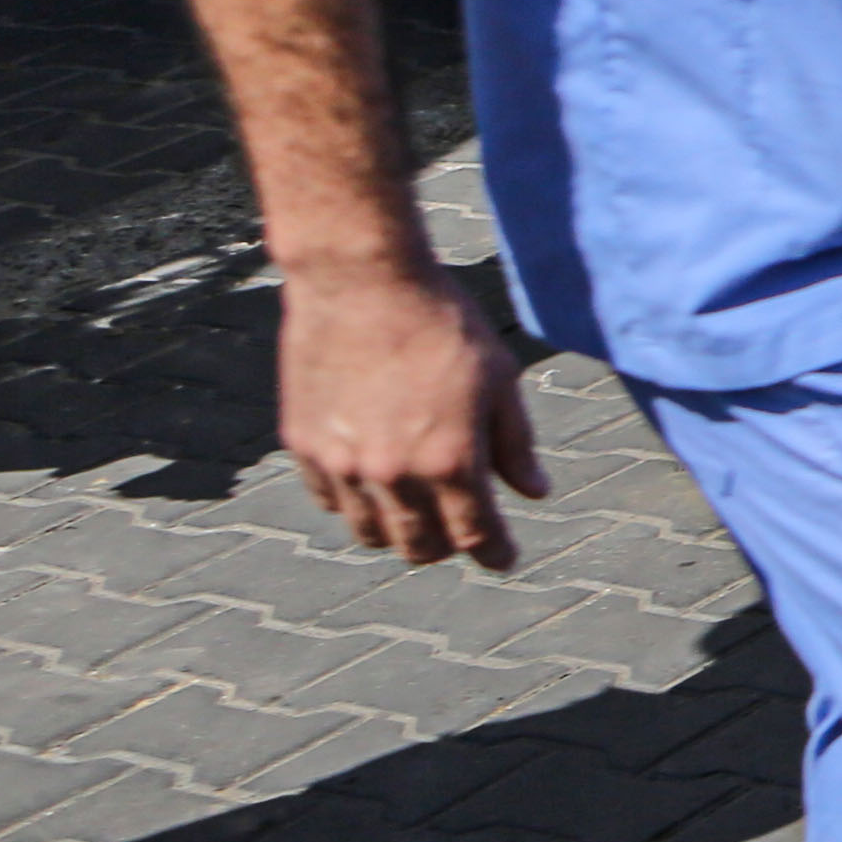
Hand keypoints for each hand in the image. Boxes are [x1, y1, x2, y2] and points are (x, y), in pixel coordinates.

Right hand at [276, 254, 547, 570]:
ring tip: (415, 509)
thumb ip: (515, 445)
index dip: (494, 553)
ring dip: (398, 529)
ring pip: (370, 531)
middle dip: (446, 547)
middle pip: (419, 547)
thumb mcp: (499, 379)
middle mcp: (393, 474)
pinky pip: (331, 499)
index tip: (504, 559)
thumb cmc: (442, 322)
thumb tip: (535, 491)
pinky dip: (355, 501)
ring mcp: (343, 465)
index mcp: (450, 461)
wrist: (362, 282)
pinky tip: (372, 480)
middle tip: (460, 531)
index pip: (475, 536)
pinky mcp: (306, 446)